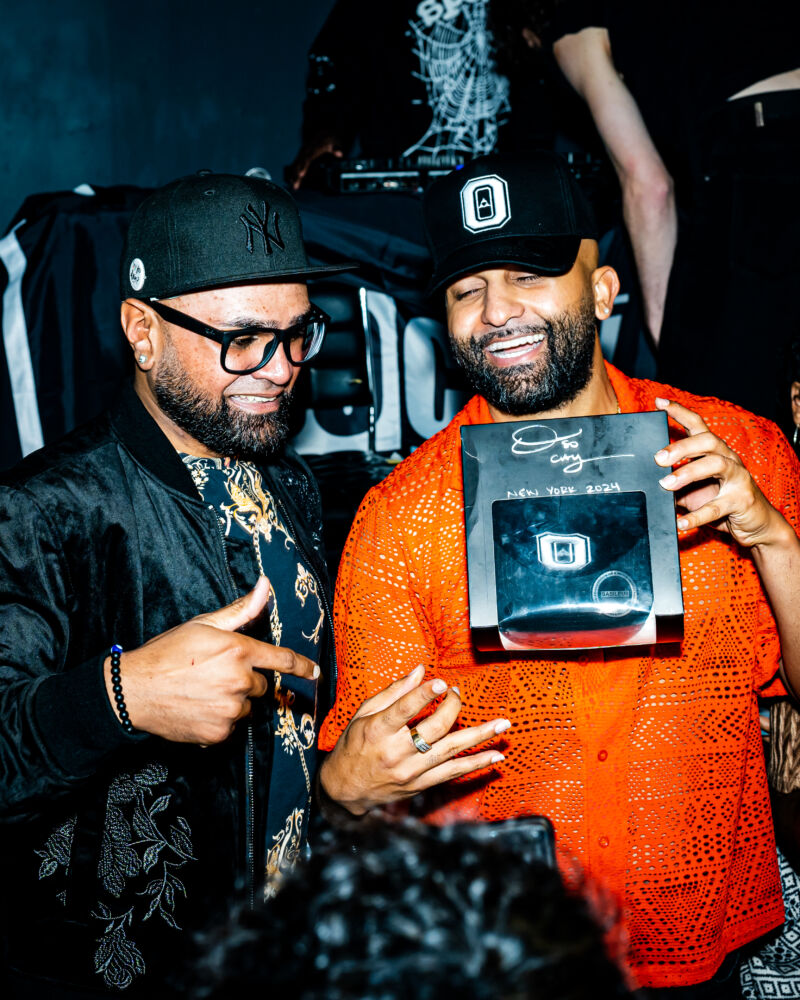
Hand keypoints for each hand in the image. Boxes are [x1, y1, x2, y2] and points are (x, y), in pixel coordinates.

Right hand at [104, 577, 318, 744]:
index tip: (315, 673)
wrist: (134, 691)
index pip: (282, 660)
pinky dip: (219, 721)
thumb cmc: (167, 653)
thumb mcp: (203, 624)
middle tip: (215, 675)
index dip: (302, 667)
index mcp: (239, 651)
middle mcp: (240, 681)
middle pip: (262, 686)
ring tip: (202, 692)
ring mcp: (230, 709)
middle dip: (247, 681)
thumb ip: (241, 610)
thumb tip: (265, 586)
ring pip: (247, 707)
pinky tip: (198, 709)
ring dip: (233, 702)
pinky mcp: (218, 734)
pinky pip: (231, 727)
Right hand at [286, 137, 343, 189]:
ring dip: (294, 175)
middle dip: (296, 175)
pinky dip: (293, 172)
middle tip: (295, 185)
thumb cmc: (328, 141)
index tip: (301, 175)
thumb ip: (336, 149)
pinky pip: (296, 164)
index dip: (303, 167)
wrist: (323, 134)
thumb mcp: (334, 143)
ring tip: (294, 186)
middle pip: (299, 164)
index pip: (307, 159)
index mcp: (312, 149)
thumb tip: (340, 154)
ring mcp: (302, 153)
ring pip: (296, 165)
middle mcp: (305, 151)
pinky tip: (292, 180)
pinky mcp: (301, 155)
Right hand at [320, 665, 509, 815]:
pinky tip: (495, 756)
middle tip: (457, 693)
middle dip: (453, 707)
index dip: (424, 695)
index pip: (405, 709)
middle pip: (434, 728)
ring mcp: (411, 771)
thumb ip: (394, 692)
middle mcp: (396, 752)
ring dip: (480, 736)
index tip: (442, 682)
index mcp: (378, 730)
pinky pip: (453, 773)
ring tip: (503, 725)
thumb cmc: (353, 746)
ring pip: (451, 751)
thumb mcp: (364, 714)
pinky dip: (476, 764)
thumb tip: (420, 672)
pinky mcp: (420, 785)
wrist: (345, 789)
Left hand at [654, 398, 784, 546]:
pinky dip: (696, 516)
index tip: (659, 403)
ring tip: (666, 485)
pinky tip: (680, 523)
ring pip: (715, 465)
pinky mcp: (742, 500)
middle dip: (681, 447)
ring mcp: (738, 478)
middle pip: (707, 441)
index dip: (679, 412)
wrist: (757, 525)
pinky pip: (716, 507)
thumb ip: (673, 483)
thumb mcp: (693, 490)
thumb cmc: (721, 502)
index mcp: (715, 451)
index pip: (698, 425)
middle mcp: (728, 459)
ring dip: (688, 473)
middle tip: (658, 459)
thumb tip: (645, 482)